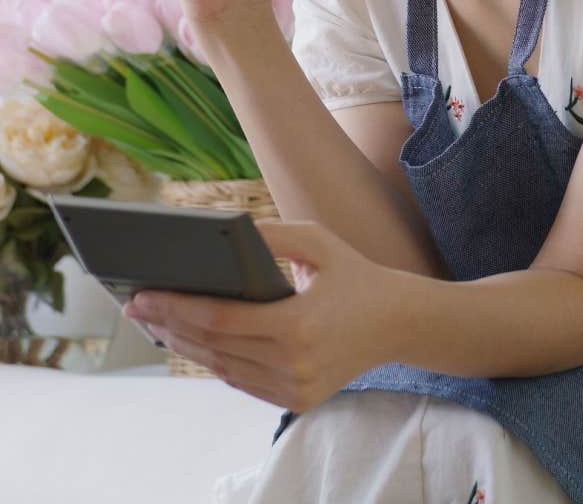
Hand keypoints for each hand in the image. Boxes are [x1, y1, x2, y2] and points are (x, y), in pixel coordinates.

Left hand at [122, 218, 401, 412]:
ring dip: (186, 346)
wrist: (397, 322)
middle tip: (137, 306)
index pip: (220, 321)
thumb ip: (270, 234)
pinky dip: (215, 361)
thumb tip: (222, 231)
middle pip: (213, 348)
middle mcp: (294, 364)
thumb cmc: (354, 274)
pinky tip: (192, 341)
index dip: (177, 308)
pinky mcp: (298, 400)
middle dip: (170, 325)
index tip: (143, 295)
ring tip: (156, 322)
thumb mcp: (317, 241)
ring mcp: (295, 388)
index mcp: (298, 325)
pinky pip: (243, 381)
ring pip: (223, 369)